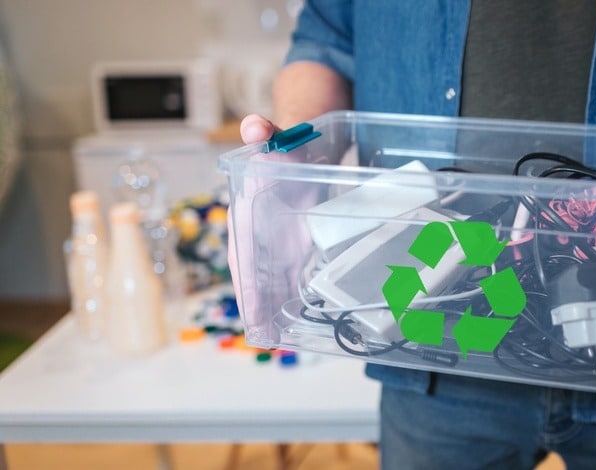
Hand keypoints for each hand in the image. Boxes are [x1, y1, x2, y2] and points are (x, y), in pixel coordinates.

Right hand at [227, 113, 312, 339]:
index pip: (243, 252)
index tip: (253, 313)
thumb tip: (254, 125)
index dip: (248, 284)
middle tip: (267, 338)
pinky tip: (296, 317)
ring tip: (279, 338)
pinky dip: (287, 297)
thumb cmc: (286, 146)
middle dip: (258, 307)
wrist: (298, 148)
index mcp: (248, 210)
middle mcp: (255, 231)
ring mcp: (271, 242)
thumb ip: (267, 134)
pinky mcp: (289, 246)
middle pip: (252, 275)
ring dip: (271, 308)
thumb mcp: (280, 138)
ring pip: (267, 280)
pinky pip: (285, 275)